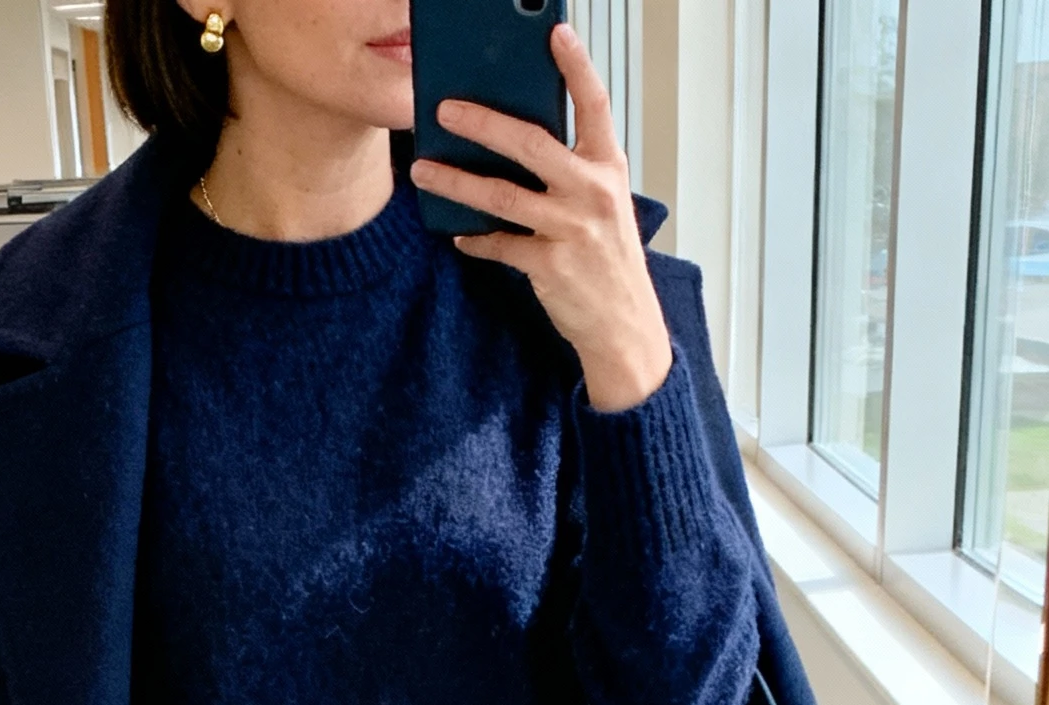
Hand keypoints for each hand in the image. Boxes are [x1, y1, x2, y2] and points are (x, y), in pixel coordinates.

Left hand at [409, 24, 671, 412]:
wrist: (625, 326)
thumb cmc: (609, 260)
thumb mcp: (604, 203)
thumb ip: (572, 169)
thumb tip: (517, 140)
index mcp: (608, 167)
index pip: (595, 105)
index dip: (576, 66)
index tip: (556, 33)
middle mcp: (592, 192)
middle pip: (531, 144)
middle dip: (483, 122)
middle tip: (445, 108)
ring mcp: (570, 229)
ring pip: (502, 195)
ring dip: (456, 181)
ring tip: (423, 168)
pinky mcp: (549, 265)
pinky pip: (499, 244)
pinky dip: (475, 239)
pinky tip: (457, 234)